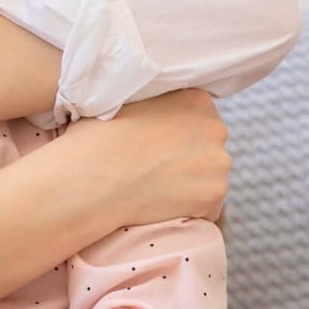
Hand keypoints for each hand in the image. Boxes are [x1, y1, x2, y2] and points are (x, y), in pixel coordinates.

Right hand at [64, 88, 229, 223]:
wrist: (90, 180)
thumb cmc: (97, 139)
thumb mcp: (125, 101)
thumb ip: (154, 103)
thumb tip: (156, 112)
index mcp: (195, 100)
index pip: (197, 115)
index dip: (176, 130)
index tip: (156, 143)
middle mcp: (216, 128)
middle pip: (207, 145)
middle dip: (187, 156)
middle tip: (155, 166)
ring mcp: (218, 165)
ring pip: (208, 176)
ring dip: (189, 183)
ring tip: (155, 187)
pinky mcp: (213, 197)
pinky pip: (206, 205)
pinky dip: (189, 208)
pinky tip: (161, 204)